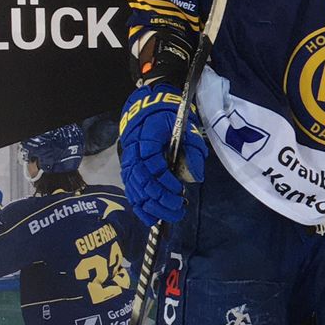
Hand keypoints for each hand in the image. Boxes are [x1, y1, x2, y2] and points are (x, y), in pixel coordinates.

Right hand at [119, 80, 207, 224]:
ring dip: (151, 206)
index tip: (180, 190)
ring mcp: (129, 162)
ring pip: (135, 190)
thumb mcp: (185, 128)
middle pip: (143, 182)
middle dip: (161, 199)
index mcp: (146, 140)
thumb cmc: (169, 117)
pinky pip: (131, 191)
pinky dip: (140, 206)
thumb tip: (196, 178)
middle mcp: (133, 153)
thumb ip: (192, 151)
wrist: (148, 106)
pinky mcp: (129, 170)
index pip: (153, 166)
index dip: (165, 181)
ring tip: (168, 216)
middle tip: (179, 209)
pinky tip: (150, 218)